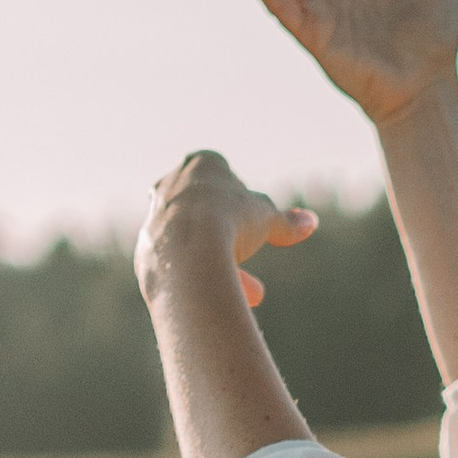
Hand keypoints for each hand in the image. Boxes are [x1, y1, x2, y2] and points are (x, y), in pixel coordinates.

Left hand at [135, 150, 317, 312]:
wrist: (188, 252)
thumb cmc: (229, 223)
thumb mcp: (267, 220)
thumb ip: (286, 222)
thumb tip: (310, 222)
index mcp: (201, 163)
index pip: (226, 179)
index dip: (245, 204)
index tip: (255, 225)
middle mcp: (171, 183)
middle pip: (207, 210)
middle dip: (233, 239)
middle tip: (251, 259)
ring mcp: (156, 215)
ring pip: (192, 239)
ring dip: (221, 263)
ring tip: (252, 294)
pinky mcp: (147, 248)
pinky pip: (179, 262)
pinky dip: (200, 276)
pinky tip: (220, 294)